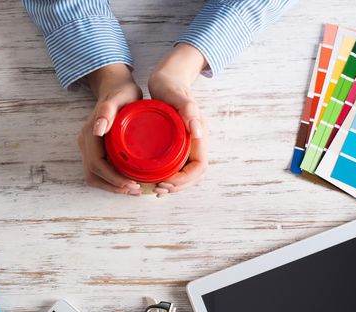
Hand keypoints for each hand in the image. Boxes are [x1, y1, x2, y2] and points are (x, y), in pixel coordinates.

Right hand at [78, 64, 143, 194]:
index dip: (113, 178)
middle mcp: (85, 141)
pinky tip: (129, 182)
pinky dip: (112, 181)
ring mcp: (88, 146)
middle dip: (114, 186)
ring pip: (94, 176)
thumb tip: (98, 129)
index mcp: (90, 132)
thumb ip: (108, 110)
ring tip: (134, 189)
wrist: (116, 86)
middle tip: (136, 190)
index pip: (97, 164)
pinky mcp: (95, 149)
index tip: (131, 183)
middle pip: (93, 174)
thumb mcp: (121, 96)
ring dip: (112, 186)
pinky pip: (99, 171)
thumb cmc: (122, 92)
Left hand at [148, 43, 208, 196]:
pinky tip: (155, 180)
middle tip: (158, 190)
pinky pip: (177, 166)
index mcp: (199, 135)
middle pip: (194, 174)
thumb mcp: (178, 96)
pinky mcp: (177, 144)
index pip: (199, 167)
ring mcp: (187, 144)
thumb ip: (189, 111)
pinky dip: (169, 177)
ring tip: (156, 189)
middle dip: (178, 186)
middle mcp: (196, 142)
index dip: (185, 179)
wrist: (168, 77)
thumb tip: (198, 132)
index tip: (167, 182)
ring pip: (186, 173)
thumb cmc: (171, 86)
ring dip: (174, 185)